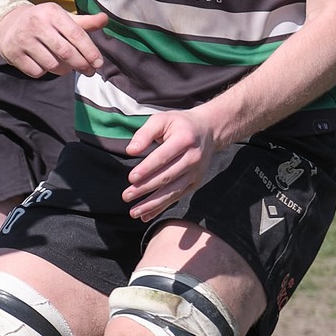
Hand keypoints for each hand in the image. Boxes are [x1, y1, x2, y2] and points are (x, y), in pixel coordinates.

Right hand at [0, 1, 107, 77]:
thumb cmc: (43, 22)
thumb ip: (84, 22)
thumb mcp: (62, 18)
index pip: (76, 34)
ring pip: (52, 64)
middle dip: (81, 64)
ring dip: (64, 70)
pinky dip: (45, 71)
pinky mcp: (14, 53)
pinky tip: (45, 64)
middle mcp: (37, 24)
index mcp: (52, 12)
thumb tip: (105, 19)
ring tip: (67, 66)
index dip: (90, 51)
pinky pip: (37, 72)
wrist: (8, 22)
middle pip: (66, 52)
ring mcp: (24, 39)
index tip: (98, 63)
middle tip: (89, 71)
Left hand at [122, 107, 223, 221]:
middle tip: (126, 196)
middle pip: (166, 177)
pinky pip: (176, 197)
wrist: (209, 131)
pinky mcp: (194, 183)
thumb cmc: (180, 124)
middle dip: (145, 188)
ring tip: (133, 212)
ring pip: (172, 191)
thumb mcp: (162, 119)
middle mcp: (193, 158)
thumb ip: (145, 133)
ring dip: (152, 204)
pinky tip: (146, 216)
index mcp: (184, 139)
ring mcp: (195, 173)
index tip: (131, 178)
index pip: (163, 157)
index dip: (147, 168)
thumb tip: (130, 150)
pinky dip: (160, 208)